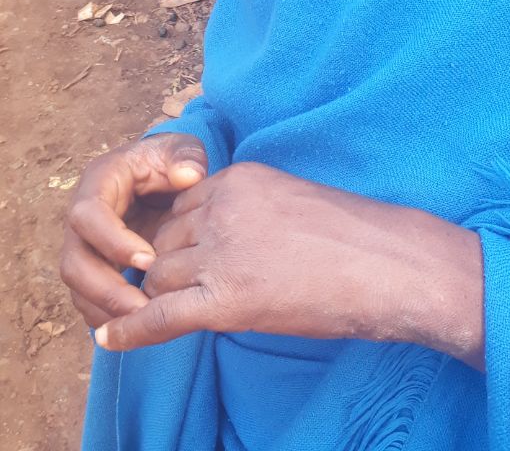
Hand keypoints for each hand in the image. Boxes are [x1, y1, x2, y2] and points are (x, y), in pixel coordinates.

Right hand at [60, 133, 207, 328]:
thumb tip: (189, 176)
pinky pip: (89, 301)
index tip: (149, 261)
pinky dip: (109, 317)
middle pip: (74, 261)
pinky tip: (139, 327)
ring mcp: (84, 246)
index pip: (88, 216)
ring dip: (107, 310)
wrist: (161, 175)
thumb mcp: (181, 150)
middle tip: (143, 307)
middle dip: (105, 289)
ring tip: (144, 323)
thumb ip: (187, 156)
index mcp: (98, 183)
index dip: (112, 241)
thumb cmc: (169, 161)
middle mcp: (82, 218)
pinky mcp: (94, 268)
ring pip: (77, 288)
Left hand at [93, 162, 483, 366]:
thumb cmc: (356, 237)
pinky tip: (110, 338)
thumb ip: (250, 210)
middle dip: (163, 267)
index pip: (181, 205)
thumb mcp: (292, 201)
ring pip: (158, 273)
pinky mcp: (229, 299)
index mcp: (241, 179)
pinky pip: (162, 313)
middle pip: (163, 238)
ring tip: (148, 315)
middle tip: (169, 292)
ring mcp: (224, 251)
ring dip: (156, 295)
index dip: (178, 237)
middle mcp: (224, 207)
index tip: (180, 258)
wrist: (391, 265)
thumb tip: (221, 238)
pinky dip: (132, 329)